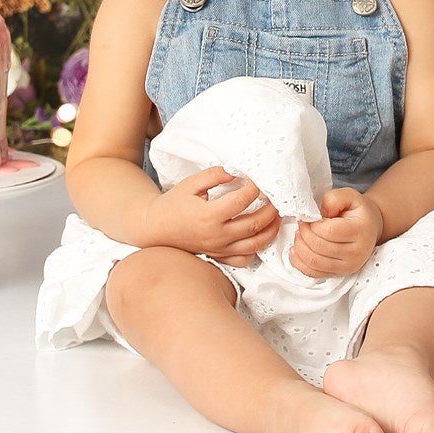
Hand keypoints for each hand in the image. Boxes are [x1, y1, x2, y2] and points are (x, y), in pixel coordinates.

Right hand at [141, 167, 281, 265]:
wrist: (156, 228)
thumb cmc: (173, 204)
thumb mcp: (191, 184)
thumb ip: (214, 175)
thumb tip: (236, 172)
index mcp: (210, 215)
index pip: (242, 200)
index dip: (255, 188)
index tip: (259, 180)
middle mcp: (217, 235)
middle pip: (255, 224)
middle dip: (272, 210)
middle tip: (277, 198)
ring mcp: (219, 249)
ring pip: (255, 244)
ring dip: (271, 230)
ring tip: (277, 217)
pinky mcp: (219, 256)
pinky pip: (244, 259)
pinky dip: (256, 250)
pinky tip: (259, 236)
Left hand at [291, 187, 383, 278]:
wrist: (369, 228)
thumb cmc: (357, 211)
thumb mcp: (349, 195)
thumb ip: (333, 199)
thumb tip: (317, 214)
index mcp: (360, 230)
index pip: (328, 231)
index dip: (312, 224)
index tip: (307, 217)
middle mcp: (357, 252)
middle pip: (319, 247)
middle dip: (303, 234)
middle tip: (302, 224)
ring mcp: (349, 266)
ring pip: (314, 262)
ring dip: (300, 247)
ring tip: (300, 235)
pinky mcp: (340, 274)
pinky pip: (313, 273)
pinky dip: (300, 262)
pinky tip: (297, 250)